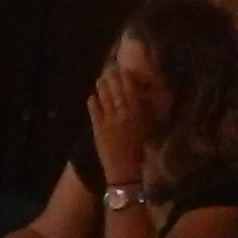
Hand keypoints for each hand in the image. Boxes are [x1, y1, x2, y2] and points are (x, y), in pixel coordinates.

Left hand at [87, 67, 148, 184]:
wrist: (123, 170)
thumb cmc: (138, 151)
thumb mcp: (145, 129)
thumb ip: (140, 113)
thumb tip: (138, 99)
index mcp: (136, 115)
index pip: (130, 92)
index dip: (126, 79)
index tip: (123, 69)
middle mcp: (122, 115)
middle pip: (116, 93)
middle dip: (112, 79)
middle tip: (109, 68)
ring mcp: (108, 121)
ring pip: (104, 100)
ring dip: (102, 87)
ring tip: (100, 78)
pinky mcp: (97, 129)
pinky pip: (94, 112)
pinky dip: (93, 103)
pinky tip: (92, 95)